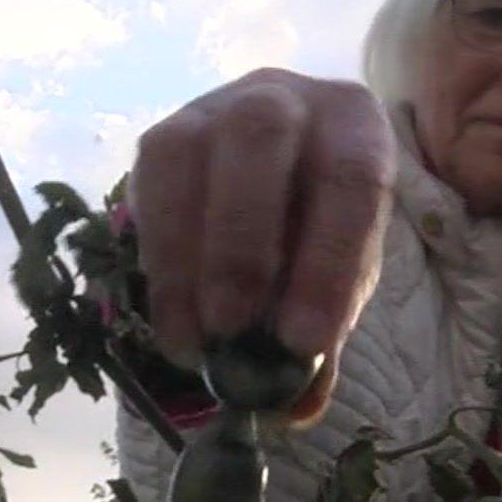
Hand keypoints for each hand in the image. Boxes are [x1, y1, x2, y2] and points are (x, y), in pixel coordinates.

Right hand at [129, 68, 394, 420]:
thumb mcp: (335, 278)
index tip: (304, 344)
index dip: (328, 261)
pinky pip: (147, 184)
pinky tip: (172, 319)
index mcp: (355, 124)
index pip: (351, 179)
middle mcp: (284, 97)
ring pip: (188, 152)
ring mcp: (214, 107)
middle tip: (232, 330)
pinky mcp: (162, 134)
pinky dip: (158, 261)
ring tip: (196, 341)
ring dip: (186, 253)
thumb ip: (321, 332)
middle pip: (260, 137)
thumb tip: (295, 404)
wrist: (272, 182)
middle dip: (242, 240)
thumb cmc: (314, 234)